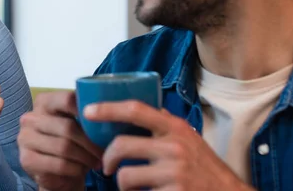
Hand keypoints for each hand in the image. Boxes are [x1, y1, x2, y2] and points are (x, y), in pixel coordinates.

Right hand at [17, 91, 102, 190]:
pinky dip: (75, 169)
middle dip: (90, 142)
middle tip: (103, 152)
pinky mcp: (26, 159)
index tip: (102, 122)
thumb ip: (84, 116)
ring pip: (64, 147)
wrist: (54, 171)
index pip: (67, 99)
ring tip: (96, 162)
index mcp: (44, 102)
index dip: (87, 110)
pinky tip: (82, 170)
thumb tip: (106, 114)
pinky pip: (58, 164)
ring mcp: (25, 138)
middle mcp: (30, 117)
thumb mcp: (76, 124)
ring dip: (85, 157)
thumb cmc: (69, 142)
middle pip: (68, 126)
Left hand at [84, 101, 254, 190]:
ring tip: (132, 186)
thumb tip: (136, 110)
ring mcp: (173, 173)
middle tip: (106, 166)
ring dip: (122, 183)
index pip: (136, 110)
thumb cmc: (205, 167)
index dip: (108, 108)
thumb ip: (164, 125)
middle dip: (107, 158)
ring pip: (125, 175)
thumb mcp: (189, 138)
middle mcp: (174, 147)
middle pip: (122, 145)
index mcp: (175, 128)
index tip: (87, 111)